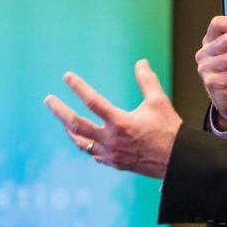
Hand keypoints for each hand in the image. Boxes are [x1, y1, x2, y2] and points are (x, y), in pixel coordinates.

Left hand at [43, 59, 181, 178]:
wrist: (178, 162)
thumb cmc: (169, 130)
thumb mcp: (159, 101)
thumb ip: (147, 81)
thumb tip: (140, 62)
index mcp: (121, 123)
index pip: (92, 102)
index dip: (78, 87)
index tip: (67, 77)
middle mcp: (111, 140)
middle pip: (76, 125)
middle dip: (59, 111)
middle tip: (48, 100)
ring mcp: (111, 154)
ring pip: (81, 142)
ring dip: (70, 130)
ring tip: (63, 122)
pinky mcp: (115, 163)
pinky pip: (94, 154)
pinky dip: (88, 144)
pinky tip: (86, 138)